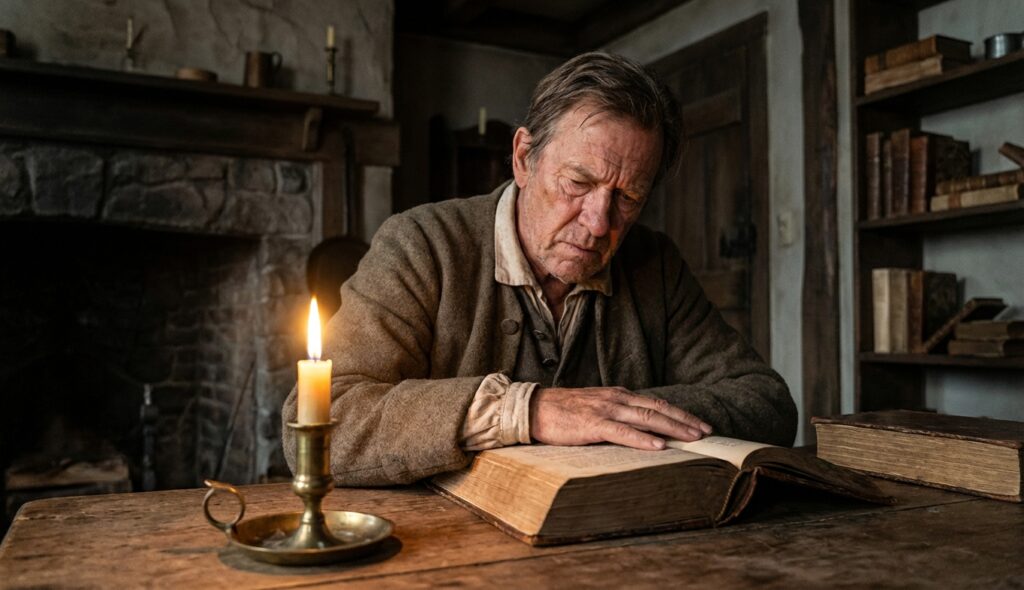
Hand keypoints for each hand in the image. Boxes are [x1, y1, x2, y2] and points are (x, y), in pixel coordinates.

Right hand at [529, 386, 711, 449]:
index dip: (679, 413)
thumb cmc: (563, 412)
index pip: (655, 403)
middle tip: (707, 432)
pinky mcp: (593, 424)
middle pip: (658, 408)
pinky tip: (659, 446)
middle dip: (685, 421)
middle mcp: (616, 398)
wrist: (533, 409)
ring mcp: (606, 410)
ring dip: (672, 428)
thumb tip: (639, 428)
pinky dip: (643, 439)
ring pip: (647, 418)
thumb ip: (617, 414)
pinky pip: (623, 432)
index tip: (699, 424)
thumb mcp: (595, 407)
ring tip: (692, 438)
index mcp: (618, 395)